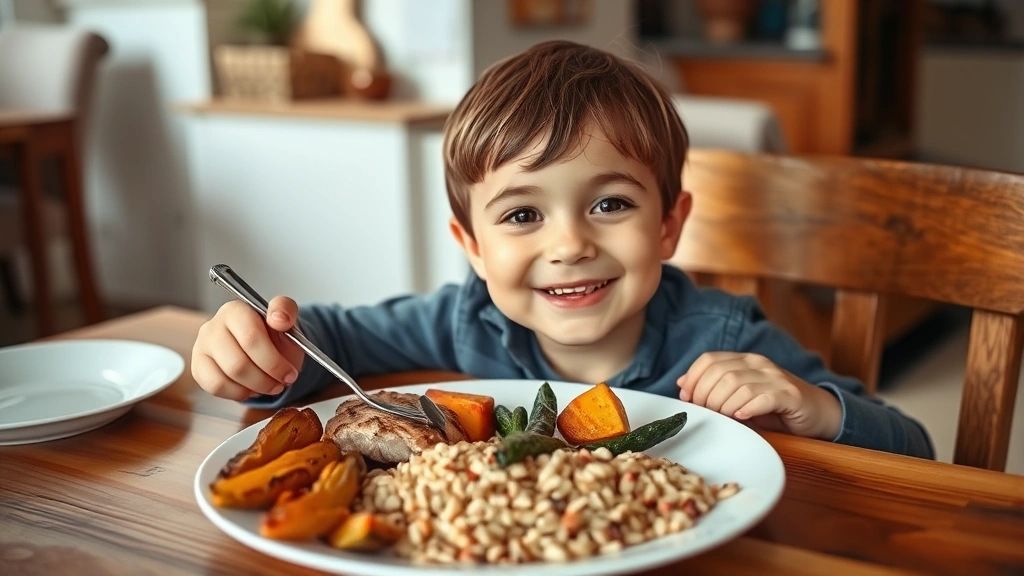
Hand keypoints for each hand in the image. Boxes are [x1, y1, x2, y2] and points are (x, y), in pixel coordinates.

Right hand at [192, 296, 304, 400]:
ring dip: (255, 387)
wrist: (263, 346)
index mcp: (235, 310)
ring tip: (270, 385)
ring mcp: (202, 347)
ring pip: (227, 377)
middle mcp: (213, 326)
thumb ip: (286, 310)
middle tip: (282, 382)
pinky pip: (215, 387)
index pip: (251, 338)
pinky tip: (251, 387)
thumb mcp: (286, 319)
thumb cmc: (273, 334)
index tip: (290, 373)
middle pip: (239, 363)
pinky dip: (238, 393)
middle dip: (266, 379)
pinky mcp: (198, 366)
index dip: (273, 362)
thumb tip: (279, 318)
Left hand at [676, 352, 841, 439]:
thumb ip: (716, 388)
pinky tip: (742, 418)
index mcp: (745, 360)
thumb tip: (683, 384)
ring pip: (738, 385)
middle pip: (721, 373)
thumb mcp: (742, 396)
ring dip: (724, 405)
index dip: (693, 378)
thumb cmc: (775, 407)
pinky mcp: (789, 395)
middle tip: (706, 412)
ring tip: (724, 418)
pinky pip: (762, 398)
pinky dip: (747, 408)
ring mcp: (775, 377)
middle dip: (706, 396)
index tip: (687, 398)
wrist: (818, 412)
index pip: (709, 359)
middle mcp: (759, 364)